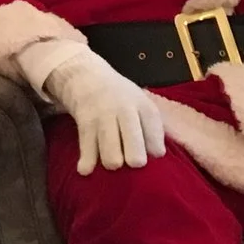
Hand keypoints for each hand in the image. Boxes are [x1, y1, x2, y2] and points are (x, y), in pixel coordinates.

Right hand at [44, 54, 166, 174]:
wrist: (86, 75)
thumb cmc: (119, 95)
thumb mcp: (140, 102)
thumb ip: (150, 126)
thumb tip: (157, 156)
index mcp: (144, 107)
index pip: (155, 139)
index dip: (154, 151)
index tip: (150, 152)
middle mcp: (126, 111)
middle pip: (135, 153)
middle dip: (135, 162)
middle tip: (130, 161)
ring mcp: (104, 118)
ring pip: (112, 158)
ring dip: (113, 163)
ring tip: (112, 160)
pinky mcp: (86, 123)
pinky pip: (88, 151)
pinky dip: (87, 164)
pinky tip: (86, 169)